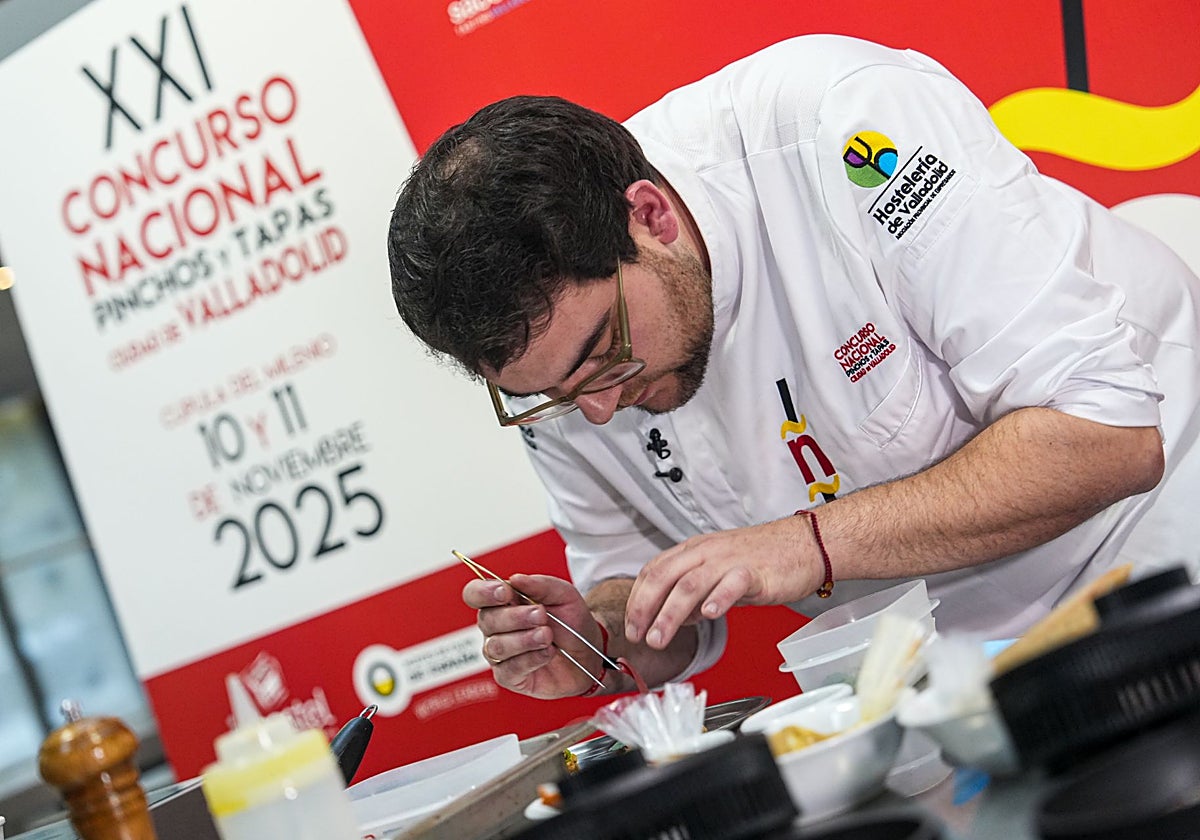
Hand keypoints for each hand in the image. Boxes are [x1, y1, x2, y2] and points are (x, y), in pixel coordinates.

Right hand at [463, 573, 604, 698]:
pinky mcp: (510, 676)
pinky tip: (547, 652)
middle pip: (486, 620)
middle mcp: (497, 627)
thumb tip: (515, 578)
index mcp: (504, 602)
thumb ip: (540, 584)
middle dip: (516, 617)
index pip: (475, 594)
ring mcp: (501, 653)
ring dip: (524, 639)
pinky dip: (531, 659)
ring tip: (547, 635)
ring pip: (496, 646)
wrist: (590, 653)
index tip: (505, 592)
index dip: (483, 592)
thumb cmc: (572, 623)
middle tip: (541, 615)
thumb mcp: (564, 594)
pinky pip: (509, 669)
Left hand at [624, 517, 821, 649]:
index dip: (637, 599)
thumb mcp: (720, 570)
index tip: (632, 625)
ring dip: (670, 613)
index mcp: (695, 551)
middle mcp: (707, 553)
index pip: (654, 571)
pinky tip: (708, 615)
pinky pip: (732, 584)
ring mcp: (729, 561)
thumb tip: (677, 616)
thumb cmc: (764, 558)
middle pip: (665, 577)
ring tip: (659, 637)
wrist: (805, 544)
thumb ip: (695, 592)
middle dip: (645, 608)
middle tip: (638, 636)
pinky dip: (717, 599)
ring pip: (690, 584)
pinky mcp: (754, 572)